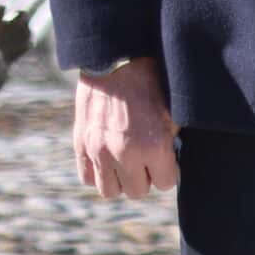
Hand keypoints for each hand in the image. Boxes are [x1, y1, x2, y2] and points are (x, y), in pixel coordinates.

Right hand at [73, 57, 176, 198]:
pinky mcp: (81, 145)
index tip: (168, 161)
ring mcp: (99, 151)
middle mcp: (125, 154)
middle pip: (137, 191)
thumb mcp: (173, 111)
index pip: (165, 183)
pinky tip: (109, 158)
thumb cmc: (152, 84)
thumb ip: (172, 141)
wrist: (117, 62)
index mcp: (154, 145)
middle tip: (148, 161)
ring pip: (110, 191)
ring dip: (120, 180)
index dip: (169, 172)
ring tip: (128, 162)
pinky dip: (98, 173)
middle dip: (145, 177)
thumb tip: (172, 162)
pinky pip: (88, 178)